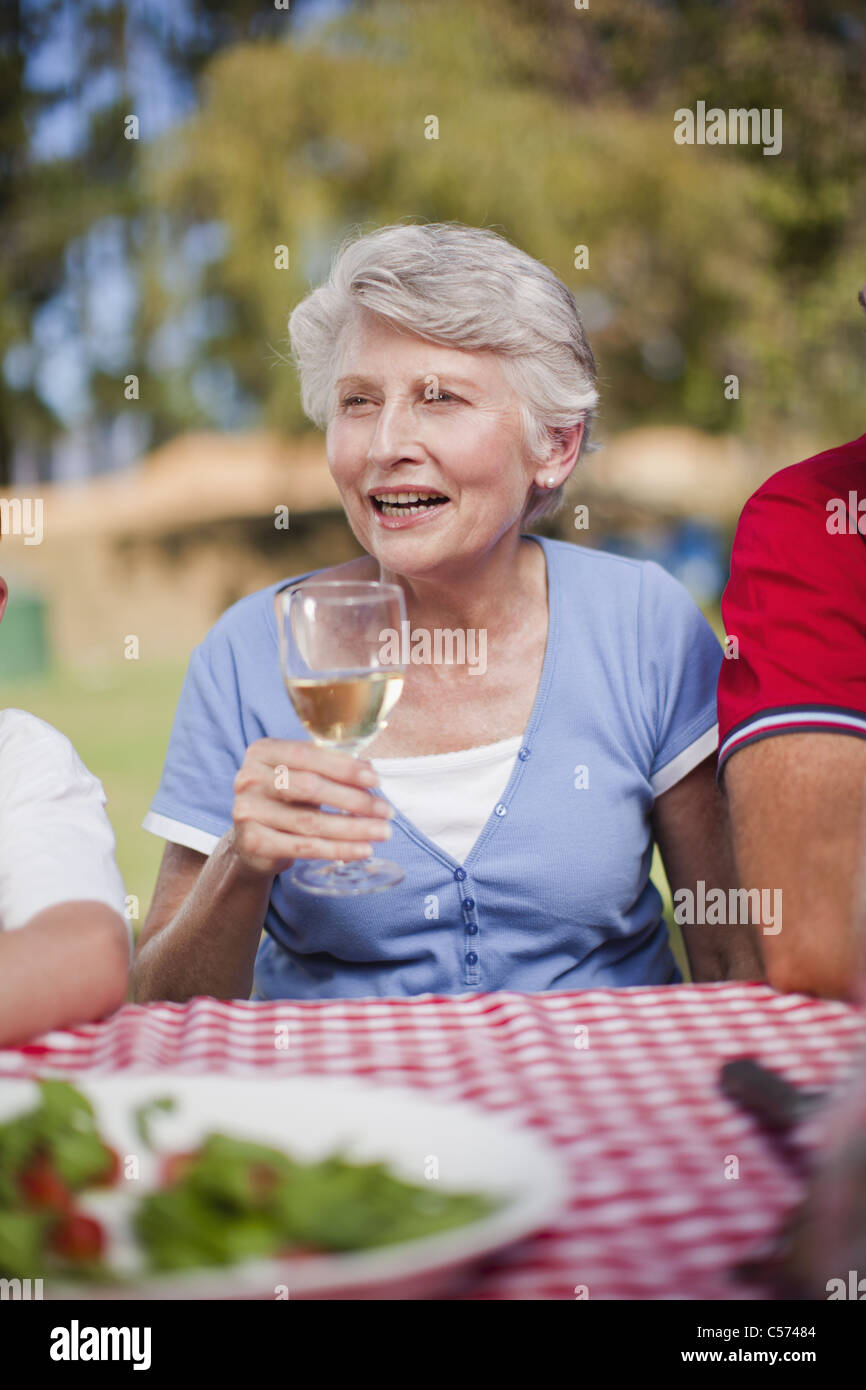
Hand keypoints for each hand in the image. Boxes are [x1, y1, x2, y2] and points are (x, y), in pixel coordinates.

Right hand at [230, 739, 393, 877]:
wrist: (253, 839)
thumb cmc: (285, 799)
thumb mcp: (302, 775)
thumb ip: (330, 767)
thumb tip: (369, 770)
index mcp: (263, 752)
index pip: (307, 755)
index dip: (344, 767)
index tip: (375, 780)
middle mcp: (249, 779)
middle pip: (310, 788)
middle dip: (354, 800)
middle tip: (385, 811)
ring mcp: (247, 811)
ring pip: (311, 822)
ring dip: (353, 828)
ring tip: (382, 832)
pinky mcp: (253, 842)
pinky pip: (304, 847)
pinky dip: (338, 850)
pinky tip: (362, 850)